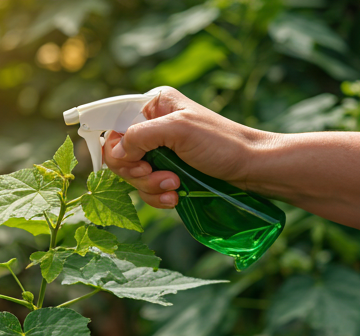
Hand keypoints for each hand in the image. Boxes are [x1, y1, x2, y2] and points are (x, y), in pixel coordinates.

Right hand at [102, 86, 265, 208]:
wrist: (252, 168)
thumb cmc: (221, 143)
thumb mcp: (179, 130)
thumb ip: (141, 136)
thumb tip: (115, 153)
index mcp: (153, 107)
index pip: (114, 125)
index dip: (117, 148)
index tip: (135, 163)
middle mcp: (153, 127)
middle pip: (120, 155)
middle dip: (137, 172)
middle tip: (160, 176)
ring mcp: (160, 152)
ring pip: (133, 176)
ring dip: (150, 187)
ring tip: (175, 187)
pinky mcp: (167, 172)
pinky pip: (147, 188)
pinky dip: (157, 196)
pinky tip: (175, 197)